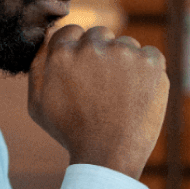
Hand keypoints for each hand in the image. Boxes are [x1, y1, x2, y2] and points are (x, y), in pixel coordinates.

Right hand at [28, 25, 168, 179]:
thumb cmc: (71, 132)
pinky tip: (139, 94)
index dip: (79, 52)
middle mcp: (93, 46)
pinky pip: (150, 55)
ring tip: (121, 96)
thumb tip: (47, 38)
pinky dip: (148, 71)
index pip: (72, 32)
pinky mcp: (151, 63)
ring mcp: (125, 52)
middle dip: (101, 55)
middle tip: (104, 87)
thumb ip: (38, 65)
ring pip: (126, 45)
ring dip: (125, 63)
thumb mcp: (38, 103)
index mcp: (63, 52)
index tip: (86, 72)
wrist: (108, 156)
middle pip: (100, 35)